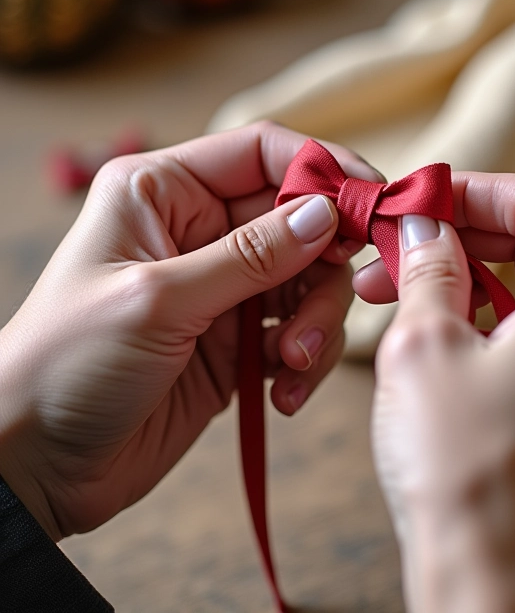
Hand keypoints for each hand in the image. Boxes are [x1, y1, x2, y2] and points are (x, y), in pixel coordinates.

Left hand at [0, 122, 378, 540]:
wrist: (36, 466)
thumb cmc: (67, 364)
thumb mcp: (159, 299)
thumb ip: (251, 255)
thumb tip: (327, 211)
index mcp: (164, 192)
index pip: (261, 153)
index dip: (322, 167)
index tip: (373, 198)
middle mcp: (198, 230)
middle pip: (298, 219)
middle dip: (324, 264)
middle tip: (337, 302)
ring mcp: (222, 286)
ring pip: (308, 279)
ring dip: (316, 321)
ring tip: (294, 364)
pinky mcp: (238, 340)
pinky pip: (298, 331)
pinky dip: (303, 359)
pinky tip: (282, 393)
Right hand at [355, 174, 514, 612]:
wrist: (491, 590)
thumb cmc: (461, 470)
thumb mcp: (424, 345)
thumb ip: (427, 268)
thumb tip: (421, 226)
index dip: (477, 189)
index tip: (421, 199)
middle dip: (460, 236)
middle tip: (391, 248)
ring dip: (464, 280)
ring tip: (391, 293)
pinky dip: (484, 322)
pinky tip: (430, 334)